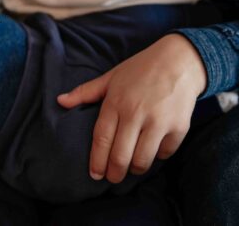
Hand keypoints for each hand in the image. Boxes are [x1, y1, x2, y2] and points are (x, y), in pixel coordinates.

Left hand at [56, 34, 206, 183]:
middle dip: (114, 173)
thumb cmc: (141, 69)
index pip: (101, 139)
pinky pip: (164, 153)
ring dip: (135, 169)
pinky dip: (158, 157)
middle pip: (120, 156)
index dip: (97, 161)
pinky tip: (152, 152)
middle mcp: (136, 113)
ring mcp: (158, 121)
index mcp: (116, 102)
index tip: (95, 174)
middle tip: (113, 177)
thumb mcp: (111, 77)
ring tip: (132, 167)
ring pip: (142, 160)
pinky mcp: (178, 127)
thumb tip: (60, 101)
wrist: (179, 60)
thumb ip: (85, 92)